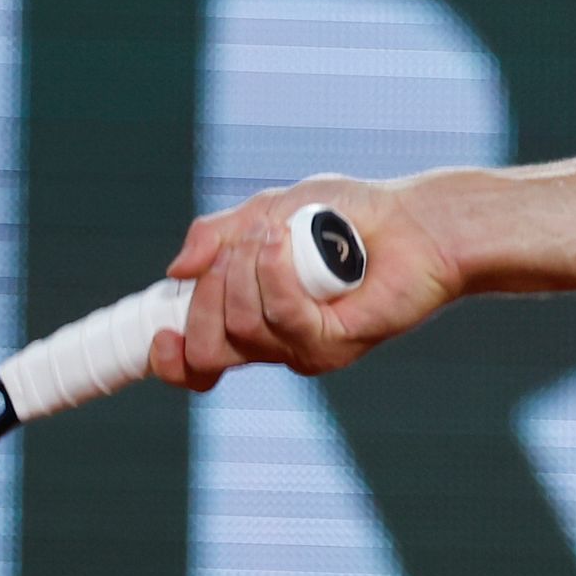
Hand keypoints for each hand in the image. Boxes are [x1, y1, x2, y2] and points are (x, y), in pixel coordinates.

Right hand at [151, 172, 466, 390]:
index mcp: (250, 319)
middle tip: (241, 246)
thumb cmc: (347, 214)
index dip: (169, 359)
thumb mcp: (266, 211)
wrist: (414, 221)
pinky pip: (282, 316)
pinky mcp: (334, 343)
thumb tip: (175, 272)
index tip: (161, 333)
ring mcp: (304, 348)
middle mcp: (275, 344)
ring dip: (247, 268)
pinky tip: (285, 241)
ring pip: (241, 327)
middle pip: (207, 349)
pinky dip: (274, 274)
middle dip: (207, 293)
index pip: (197, 364)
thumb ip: (216, 237)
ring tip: (282, 232)